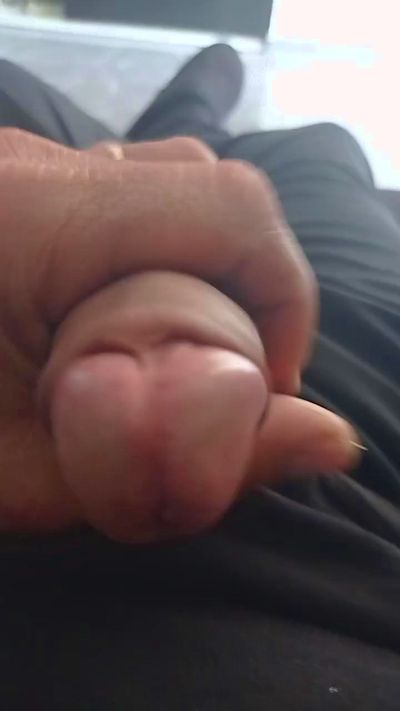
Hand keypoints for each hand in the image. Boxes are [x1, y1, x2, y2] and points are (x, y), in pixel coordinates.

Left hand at [0, 130, 357, 539]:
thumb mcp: (36, 476)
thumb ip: (189, 462)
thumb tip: (330, 438)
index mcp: (27, 217)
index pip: (225, 206)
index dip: (283, 292)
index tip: (267, 385)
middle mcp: (28, 168)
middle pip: (205, 187)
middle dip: (245, 287)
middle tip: (216, 375)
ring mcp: (18, 169)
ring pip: (168, 187)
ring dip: (201, 269)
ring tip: (172, 347)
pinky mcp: (14, 187)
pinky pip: (125, 198)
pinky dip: (156, 258)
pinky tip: (124, 319)